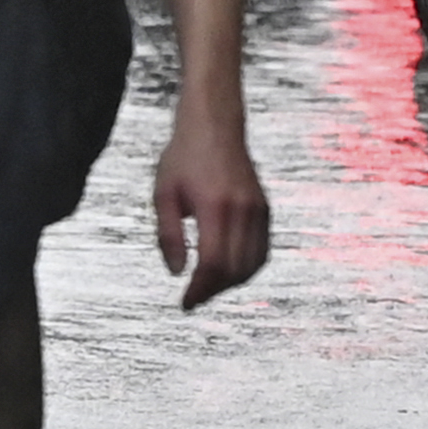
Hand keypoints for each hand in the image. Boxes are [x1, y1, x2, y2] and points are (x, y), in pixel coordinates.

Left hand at [153, 98, 269, 306]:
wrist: (214, 125)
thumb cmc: (183, 156)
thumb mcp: (163, 194)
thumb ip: (169, 236)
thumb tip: (177, 272)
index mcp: (215, 206)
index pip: (212, 264)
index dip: (199, 290)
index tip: (185, 303)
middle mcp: (242, 210)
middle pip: (233, 270)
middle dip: (213, 291)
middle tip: (193, 298)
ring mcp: (257, 210)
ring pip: (252, 264)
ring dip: (230, 283)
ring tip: (208, 287)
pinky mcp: (264, 208)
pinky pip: (261, 250)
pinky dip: (246, 268)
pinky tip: (227, 271)